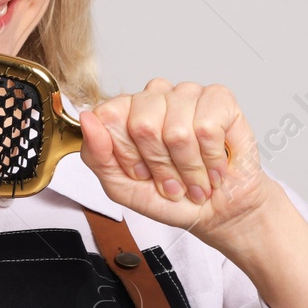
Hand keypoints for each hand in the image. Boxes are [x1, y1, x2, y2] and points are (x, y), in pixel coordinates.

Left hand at [79, 79, 276, 242]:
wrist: (216, 213)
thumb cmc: (171, 197)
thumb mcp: (122, 187)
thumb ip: (97, 156)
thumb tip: (88, 120)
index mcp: (126, 111)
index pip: (110, 118)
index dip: (127, 155)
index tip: (140, 173)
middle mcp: (155, 97)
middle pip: (143, 126)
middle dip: (159, 166)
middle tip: (171, 181)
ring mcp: (187, 94)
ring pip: (177, 131)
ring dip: (188, 168)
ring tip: (194, 178)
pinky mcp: (219, 99)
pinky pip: (208, 128)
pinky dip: (211, 159)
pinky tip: (213, 166)